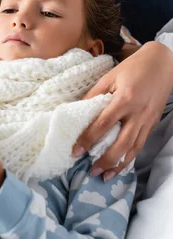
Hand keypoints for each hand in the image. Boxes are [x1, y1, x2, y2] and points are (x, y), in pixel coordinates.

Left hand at [73, 41, 172, 180]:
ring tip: (106, 175)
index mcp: (124, 99)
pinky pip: (141, 144)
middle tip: (92, 171)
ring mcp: (148, 120)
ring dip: (119, 164)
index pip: (103, 124)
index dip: (88, 139)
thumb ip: (94, 95)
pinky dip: (131, 156)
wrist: (162, 63)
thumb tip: (77, 110)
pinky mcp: (153, 123)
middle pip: (121, 143)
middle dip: (106, 160)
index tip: (76, 151)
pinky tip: (121, 164)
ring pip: (134, 148)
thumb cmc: (132, 68)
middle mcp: (138, 113)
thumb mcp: (109, 77)